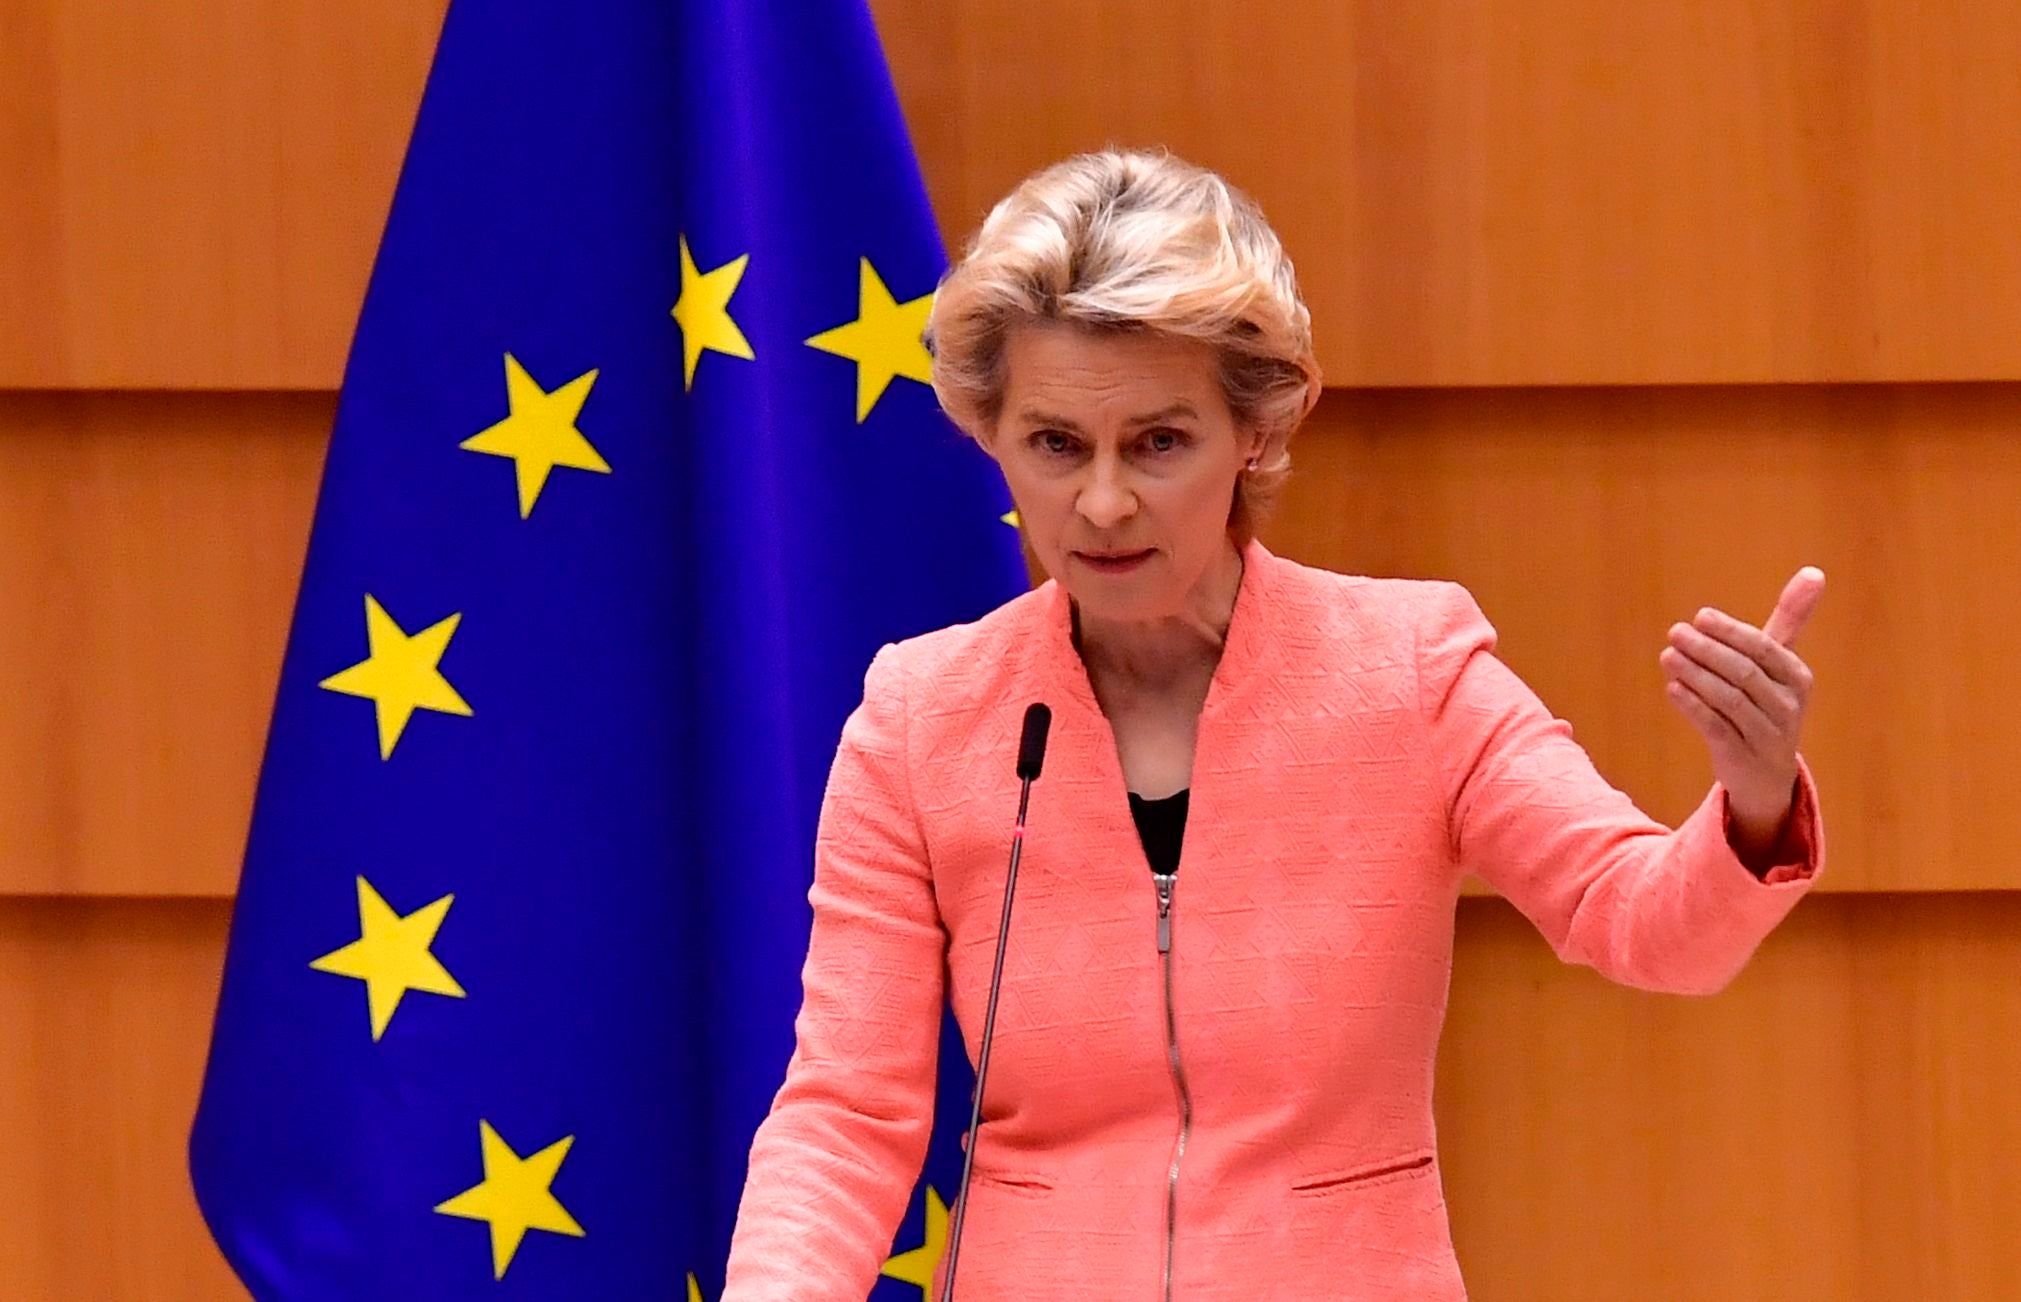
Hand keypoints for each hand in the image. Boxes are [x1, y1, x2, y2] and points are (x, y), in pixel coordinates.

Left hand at [1658, 567, 1824, 854]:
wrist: (1767, 774)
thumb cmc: (1769, 703)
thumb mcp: (1780, 664)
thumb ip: (1791, 619)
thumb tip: (1814, 571)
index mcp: (1797, 678)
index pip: (1765, 650)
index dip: (1732, 632)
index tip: (1700, 617)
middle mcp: (1788, 706)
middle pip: (1743, 673)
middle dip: (1707, 651)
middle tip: (1675, 632)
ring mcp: (1766, 735)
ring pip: (1728, 700)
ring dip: (1695, 675)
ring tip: (1667, 656)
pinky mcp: (1741, 756)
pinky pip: (1715, 727)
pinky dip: (1692, 706)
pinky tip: (1672, 687)